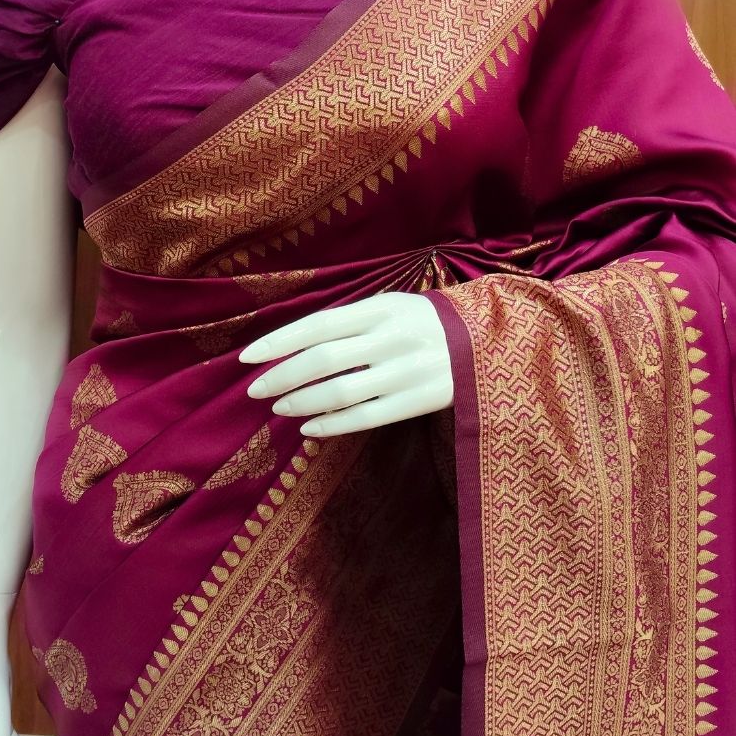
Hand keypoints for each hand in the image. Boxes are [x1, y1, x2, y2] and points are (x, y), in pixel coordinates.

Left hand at [238, 292, 452, 436]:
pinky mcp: (419, 401)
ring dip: (303, 402)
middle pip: (323, 360)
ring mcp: (406, 372)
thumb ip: (350, 322)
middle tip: (255, 391)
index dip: (279, 341)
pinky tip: (310, 428)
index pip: (318, 325)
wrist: (487, 342)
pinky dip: (333, 424)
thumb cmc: (425, 323)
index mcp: (380, 308)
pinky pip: (367, 417)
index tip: (248, 357)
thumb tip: (293, 344)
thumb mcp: (392, 306)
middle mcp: (391, 338)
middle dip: (282, 376)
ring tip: (280, 408)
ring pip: (341, 392)